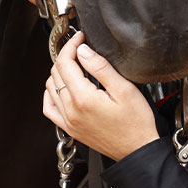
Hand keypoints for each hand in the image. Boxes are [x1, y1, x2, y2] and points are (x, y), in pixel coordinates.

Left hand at [42, 30, 158, 161]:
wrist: (137, 149)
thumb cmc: (136, 123)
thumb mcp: (124, 89)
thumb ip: (100, 67)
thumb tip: (83, 50)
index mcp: (83, 99)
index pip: (66, 63)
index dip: (71, 45)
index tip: (80, 38)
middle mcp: (71, 111)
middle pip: (56, 73)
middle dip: (66, 56)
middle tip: (80, 48)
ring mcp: (68, 121)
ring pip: (50, 88)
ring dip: (59, 72)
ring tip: (74, 64)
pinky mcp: (70, 129)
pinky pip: (50, 108)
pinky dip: (51, 93)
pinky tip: (61, 88)